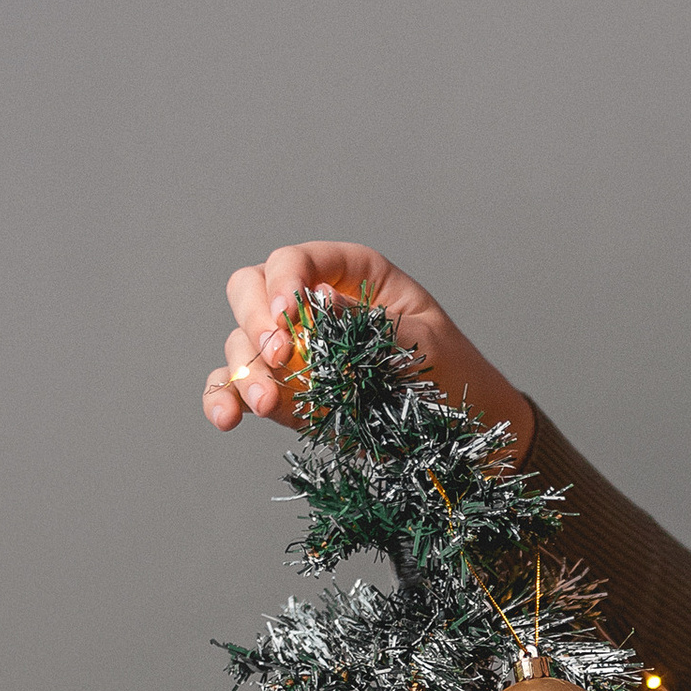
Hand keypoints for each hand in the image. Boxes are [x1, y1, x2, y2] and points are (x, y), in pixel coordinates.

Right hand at [206, 241, 534, 457]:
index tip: (287, 319)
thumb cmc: (454, 373)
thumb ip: (368, 325)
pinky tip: (227, 416)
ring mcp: (293, 349)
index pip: (295, 261)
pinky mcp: (285, 392)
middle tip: (277, 357)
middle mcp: (312, 305)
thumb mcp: (423, 342)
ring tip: (266, 404)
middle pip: (250, 291)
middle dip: (254, 322)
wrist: (464, 429)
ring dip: (244, 371)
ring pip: (240, 342)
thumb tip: (317, 301)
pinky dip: (226, 398)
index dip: (283, 284)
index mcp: (350, 274)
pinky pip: (238, 386)